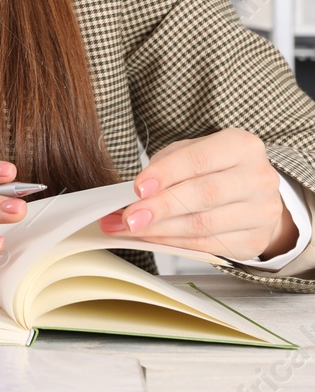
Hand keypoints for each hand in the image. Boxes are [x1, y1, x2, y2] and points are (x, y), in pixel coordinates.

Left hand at [97, 128, 295, 259]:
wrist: (253, 196)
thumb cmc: (214, 169)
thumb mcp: (190, 153)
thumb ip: (165, 165)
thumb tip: (135, 192)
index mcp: (242, 146)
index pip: (199, 159)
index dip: (166, 174)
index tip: (138, 188)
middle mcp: (258, 178)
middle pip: (204, 194)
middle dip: (161, 207)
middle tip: (129, 217)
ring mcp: (262, 212)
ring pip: (203, 224)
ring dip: (161, 229)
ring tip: (130, 228)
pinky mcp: (255, 240)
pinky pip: (207, 245)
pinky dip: (174, 242)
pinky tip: (153, 237)